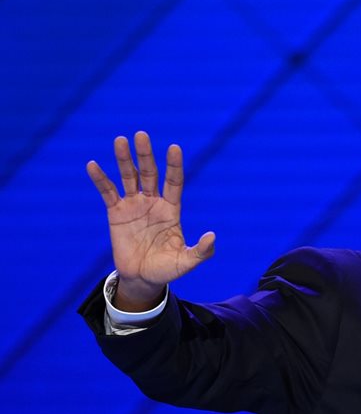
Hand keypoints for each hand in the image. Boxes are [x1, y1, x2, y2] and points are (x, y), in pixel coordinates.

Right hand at [87, 131, 214, 310]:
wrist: (143, 278)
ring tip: (120, 140)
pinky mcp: (116, 213)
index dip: (173, 166)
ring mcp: (134, 205)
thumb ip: (201, 250)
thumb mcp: (187, 262)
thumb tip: (213, 236)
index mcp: (172, 210)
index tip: (174, 147)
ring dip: (124, 159)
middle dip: (146, 155)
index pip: (174, 182)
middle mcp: (153, 203)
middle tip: (141, 135)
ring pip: (128, 177)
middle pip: (149, 174)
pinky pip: (107, 193)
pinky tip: (93, 165)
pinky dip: (100, 179)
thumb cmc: (167, 269)